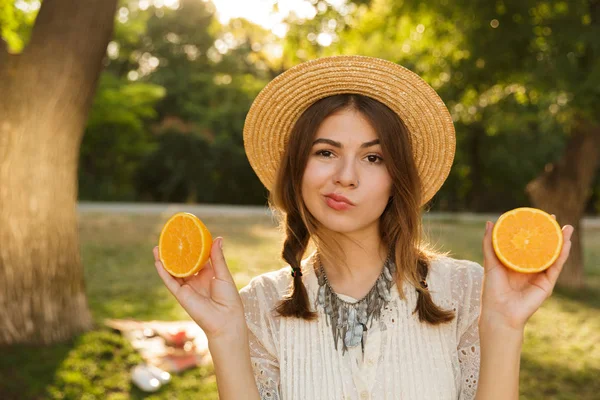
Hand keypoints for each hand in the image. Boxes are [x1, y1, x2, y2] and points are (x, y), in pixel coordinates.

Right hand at [153, 237, 246, 340]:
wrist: (225, 319)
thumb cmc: (229, 298)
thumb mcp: (223, 274)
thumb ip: (217, 257)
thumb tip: (218, 238)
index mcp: (207, 274)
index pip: (197, 258)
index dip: (191, 248)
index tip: (187, 236)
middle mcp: (195, 280)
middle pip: (182, 264)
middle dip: (174, 253)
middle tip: (168, 240)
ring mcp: (187, 287)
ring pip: (172, 271)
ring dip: (164, 260)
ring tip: (157, 247)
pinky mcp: (181, 294)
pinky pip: (169, 281)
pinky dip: (163, 272)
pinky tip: (157, 261)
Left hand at [480, 216, 573, 330]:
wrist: (499, 312)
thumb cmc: (492, 289)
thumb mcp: (490, 262)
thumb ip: (490, 244)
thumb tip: (490, 222)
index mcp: (517, 263)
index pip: (527, 243)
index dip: (532, 230)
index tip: (535, 216)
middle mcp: (530, 268)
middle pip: (542, 247)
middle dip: (549, 233)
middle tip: (552, 217)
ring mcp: (540, 276)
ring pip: (553, 256)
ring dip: (562, 241)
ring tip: (567, 228)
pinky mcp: (547, 284)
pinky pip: (556, 267)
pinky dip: (562, 255)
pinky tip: (566, 244)